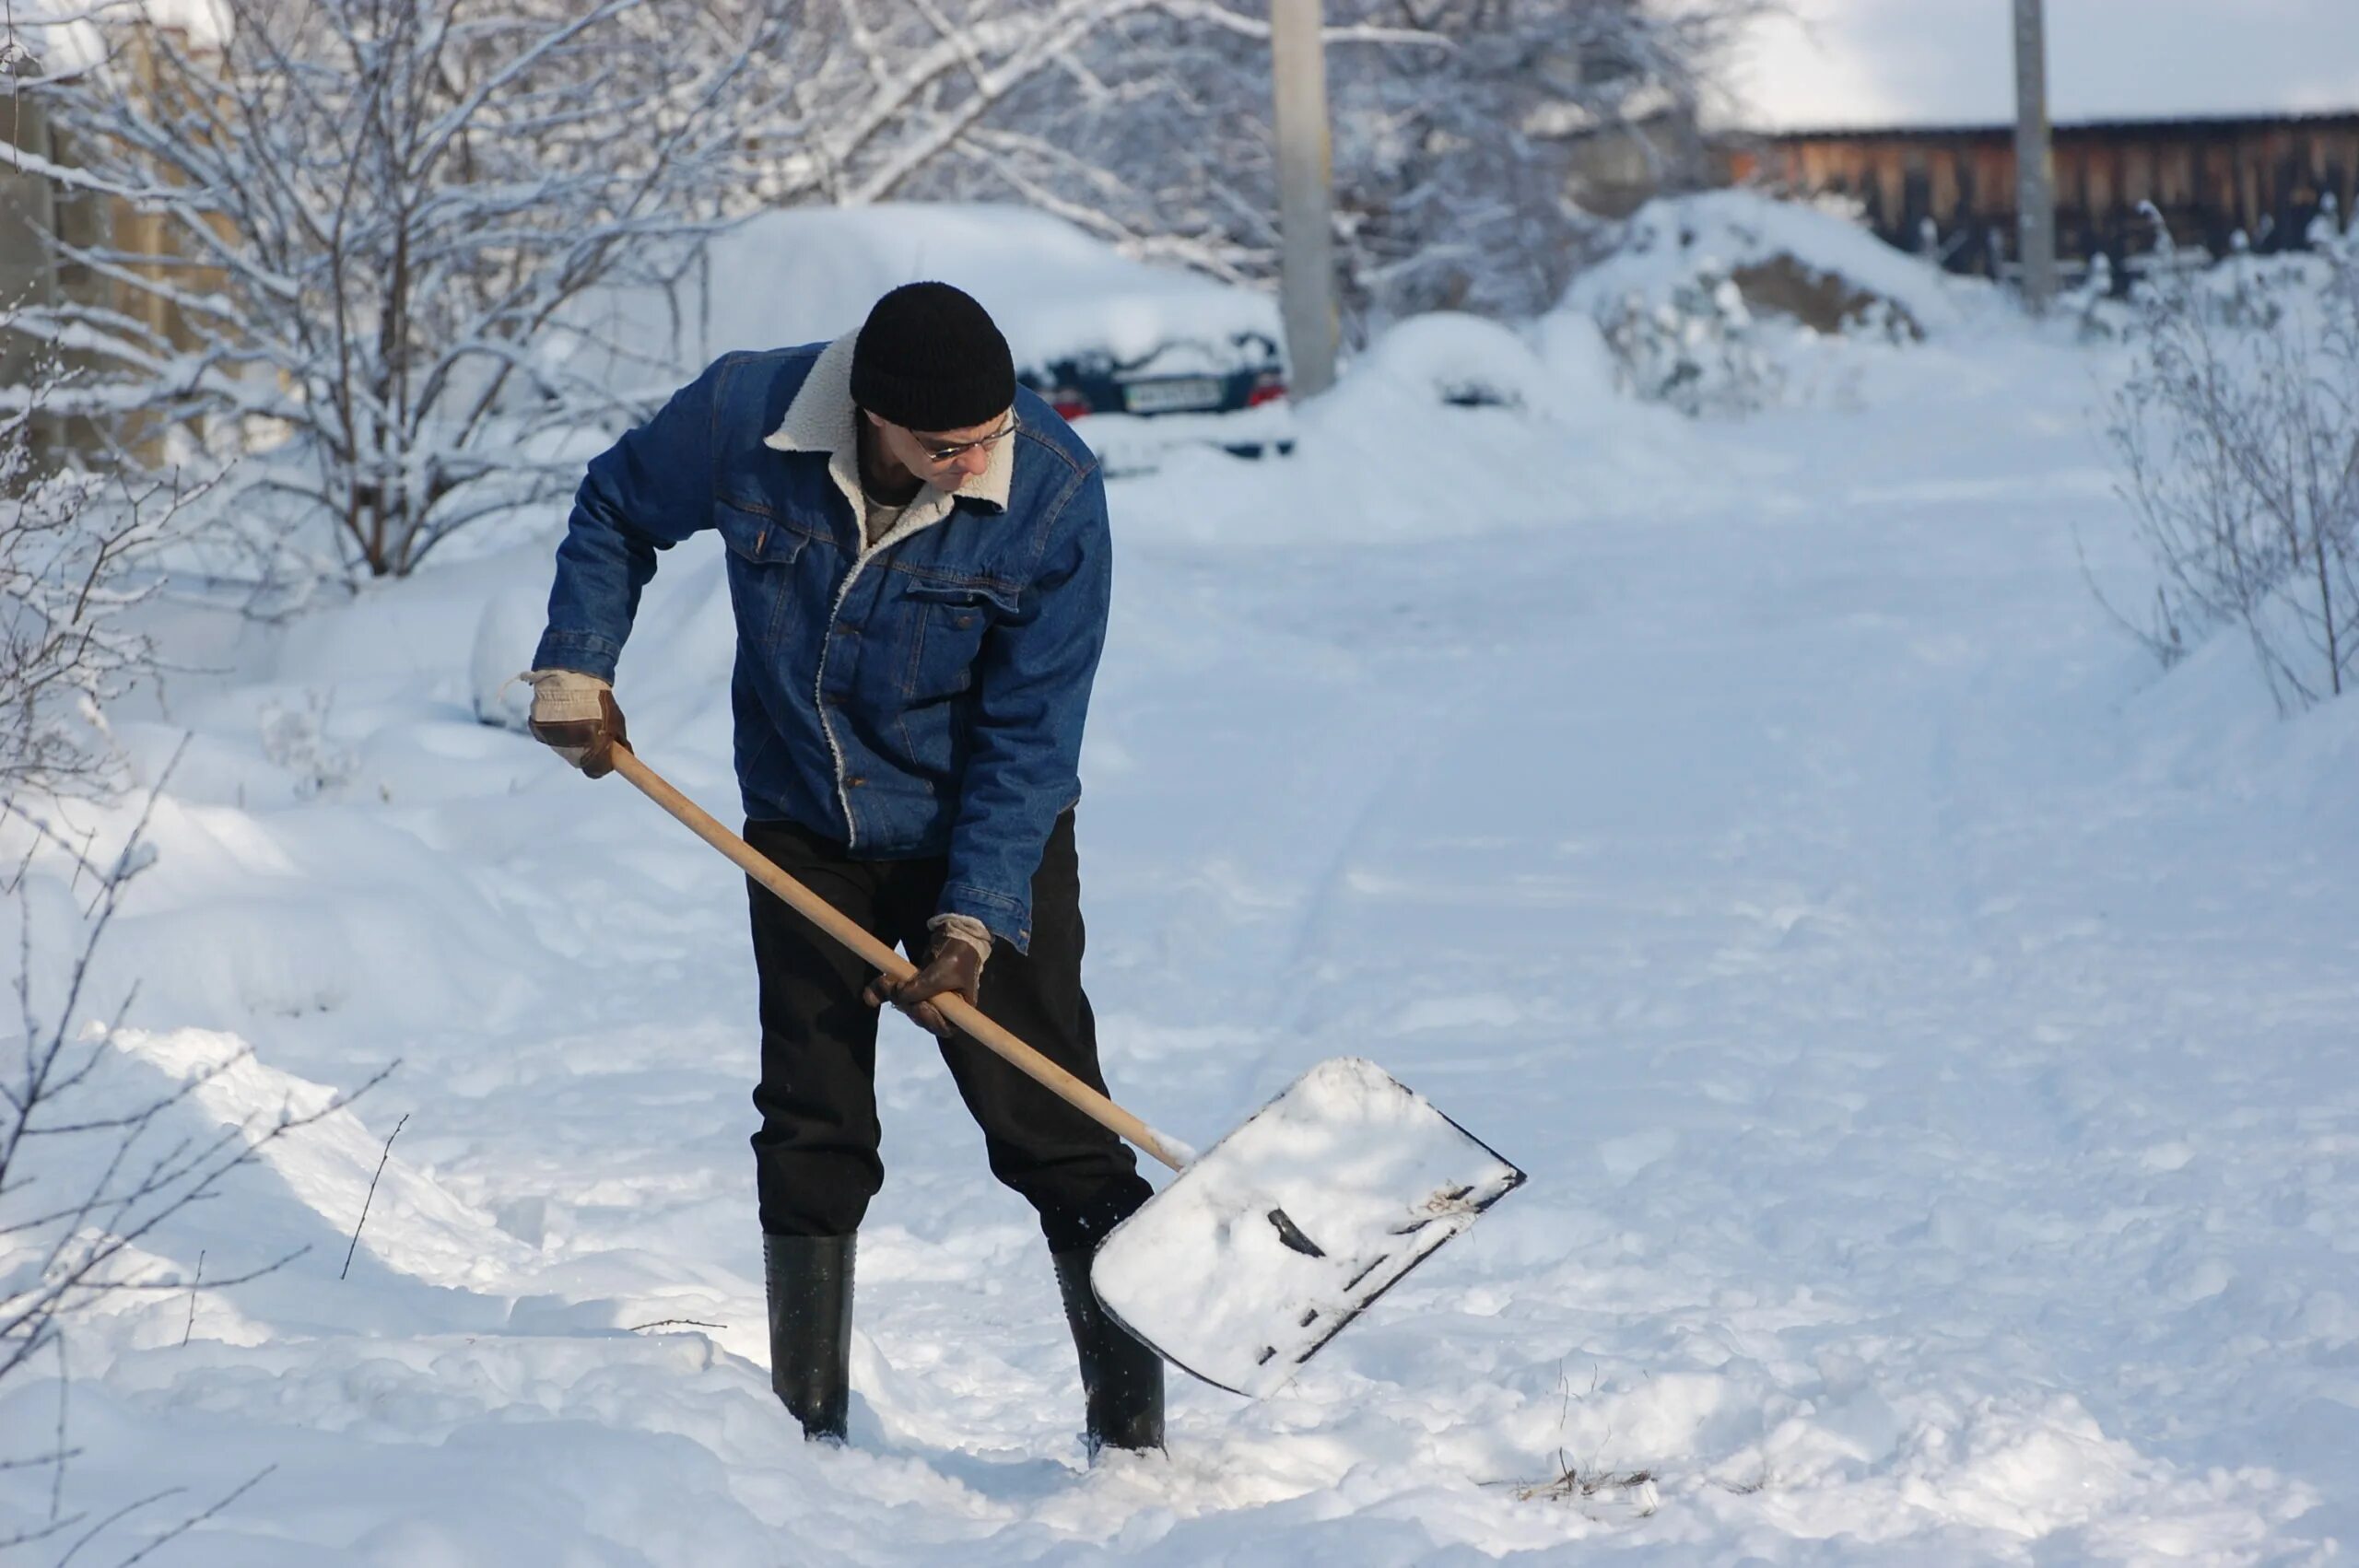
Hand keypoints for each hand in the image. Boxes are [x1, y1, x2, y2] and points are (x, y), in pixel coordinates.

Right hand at [524, 669, 628, 778]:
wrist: (569, 674)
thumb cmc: (597, 698)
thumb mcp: (616, 720)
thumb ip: (619, 741)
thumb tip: (625, 754)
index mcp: (590, 749)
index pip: (597, 770)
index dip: (604, 764)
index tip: (608, 757)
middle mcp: (568, 749)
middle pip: (579, 760)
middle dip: (587, 751)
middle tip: (593, 732)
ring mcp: (551, 740)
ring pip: (564, 748)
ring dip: (572, 740)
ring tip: (577, 718)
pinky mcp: (538, 729)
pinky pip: (550, 735)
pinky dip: (557, 729)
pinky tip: (563, 714)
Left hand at [863, 919, 988, 1037]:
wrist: (953, 935)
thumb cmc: (958, 956)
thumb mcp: (944, 971)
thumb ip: (922, 987)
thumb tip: (898, 996)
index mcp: (958, 1010)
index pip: (942, 1027)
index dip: (928, 1020)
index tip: (920, 1005)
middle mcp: (941, 1008)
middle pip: (919, 1016)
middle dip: (905, 1002)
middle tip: (894, 986)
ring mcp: (924, 998)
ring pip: (904, 1005)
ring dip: (890, 994)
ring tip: (884, 980)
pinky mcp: (911, 988)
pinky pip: (894, 995)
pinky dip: (880, 993)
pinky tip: (870, 992)